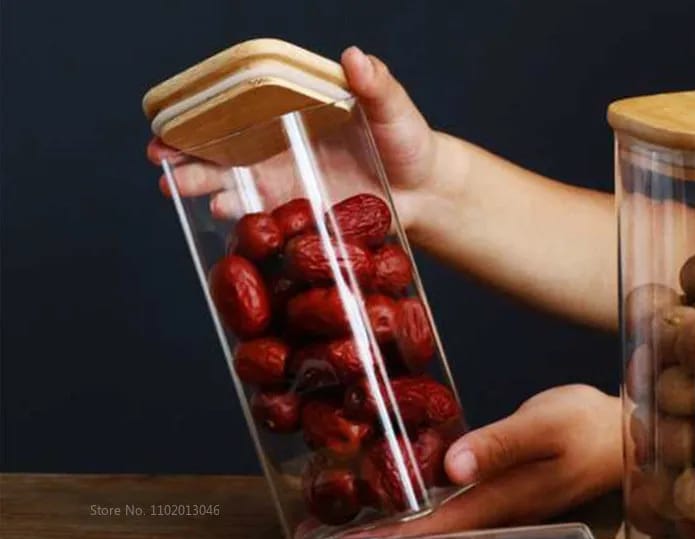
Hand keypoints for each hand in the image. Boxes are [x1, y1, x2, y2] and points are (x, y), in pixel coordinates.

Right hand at [146, 47, 452, 231]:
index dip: (206, 110)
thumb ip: (376, 86)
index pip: (241, 108)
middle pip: (225, 148)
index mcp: (294, 114)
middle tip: (160, 159)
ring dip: (202, 185)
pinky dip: (239, 216)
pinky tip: (220, 213)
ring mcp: (286, 183)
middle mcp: (282, 147)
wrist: (425, 192)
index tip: (175, 115)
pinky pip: (261, 217)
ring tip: (176, 188)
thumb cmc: (409, 142)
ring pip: (233, 183)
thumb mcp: (394, 110)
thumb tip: (355, 57)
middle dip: (188, 153)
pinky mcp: (298, 216)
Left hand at [345, 385, 623, 538]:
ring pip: (447, 527)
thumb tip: (451, 468)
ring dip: (407, 531)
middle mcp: (500, 512)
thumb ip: (500, 446)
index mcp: (503, 499)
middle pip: (436, 536)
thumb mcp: (544, 427)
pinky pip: (461, 510)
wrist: (622, 434)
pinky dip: (431, 512)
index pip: (437, 527)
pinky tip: (412, 504)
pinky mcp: (507, 494)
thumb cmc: (584, 426)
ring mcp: (505, 507)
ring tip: (363, 530)